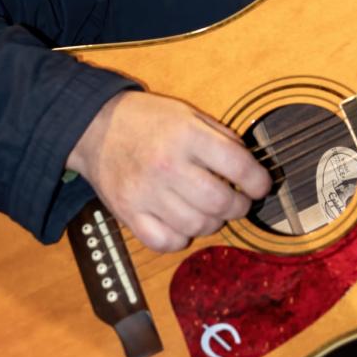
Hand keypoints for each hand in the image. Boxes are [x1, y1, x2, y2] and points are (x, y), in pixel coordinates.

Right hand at [66, 92, 271, 251]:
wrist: (95, 128)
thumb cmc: (148, 121)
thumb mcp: (189, 114)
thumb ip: (221, 137)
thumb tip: (250, 166)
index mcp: (186, 136)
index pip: (237, 165)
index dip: (258, 181)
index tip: (261, 186)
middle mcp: (167, 165)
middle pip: (220, 202)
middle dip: (239, 206)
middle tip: (239, 202)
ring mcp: (146, 193)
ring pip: (197, 225)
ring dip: (213, 223)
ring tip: (211, 211)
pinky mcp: (128, 214)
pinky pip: (166, 242)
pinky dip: (181, 237)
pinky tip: (184, 222)